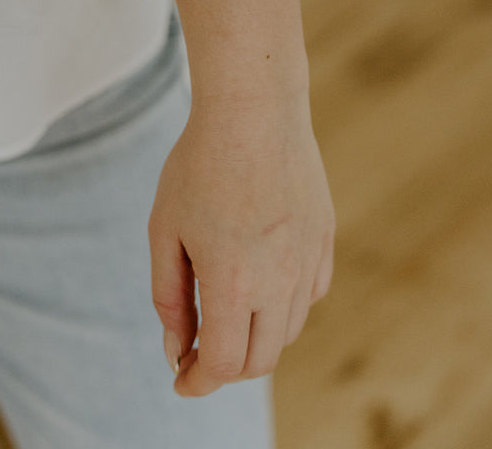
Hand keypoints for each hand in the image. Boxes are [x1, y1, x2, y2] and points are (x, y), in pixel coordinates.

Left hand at [148, 96, 334, 396]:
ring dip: (256, 336)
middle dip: (226, 366)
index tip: (181, 378)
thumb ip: (169, 297)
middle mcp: (280, 280)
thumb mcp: (166, 230)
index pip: (224, 365)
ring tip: (225, 308)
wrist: (254, 109)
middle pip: (260, 360)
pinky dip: (284, 305)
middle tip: (198, 348)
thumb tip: (178, 349)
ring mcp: (308, 260)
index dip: (198, 381)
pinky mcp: (325, 238)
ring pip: (287, 330)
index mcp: (234, 282)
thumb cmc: (199, 165)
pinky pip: (309, 295)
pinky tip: (260, 279)